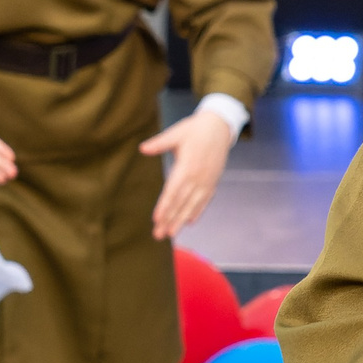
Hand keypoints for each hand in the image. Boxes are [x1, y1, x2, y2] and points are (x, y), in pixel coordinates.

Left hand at [139, 109, 232, 240]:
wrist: (220, 127)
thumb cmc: (194, 129)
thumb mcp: (176, 133)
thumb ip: (160, 143)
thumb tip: (142, 148)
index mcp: (187, 166)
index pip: (173, 191)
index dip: (165, 206)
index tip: (156, 219)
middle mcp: (198, 177)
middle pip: (181, 202)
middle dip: (170, 219)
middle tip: (159, 235)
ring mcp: (207, 181)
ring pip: (193, 204)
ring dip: (182, 220)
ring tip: (172, 233)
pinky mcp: (213, 181)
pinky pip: (205, 200)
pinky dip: (198, 211)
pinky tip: (190, 221)